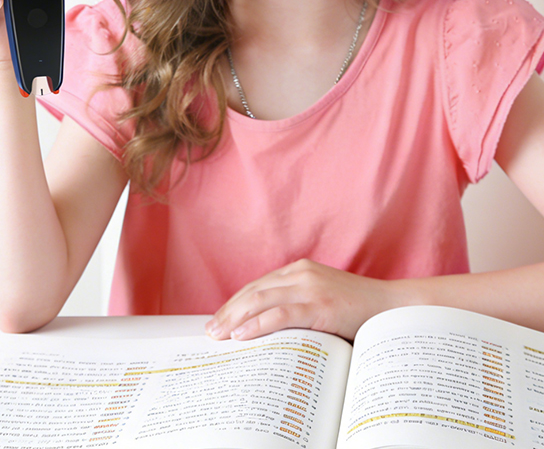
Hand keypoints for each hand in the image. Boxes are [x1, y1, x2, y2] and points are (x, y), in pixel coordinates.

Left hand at [205, 259, 401, 341]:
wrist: (394, 308)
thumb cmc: (359, 311)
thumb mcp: (323, 301)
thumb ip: (298, 307)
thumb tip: (266, 330)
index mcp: (299, 271)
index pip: (256, 286)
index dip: (234, 304)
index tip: (218, 320)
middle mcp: (301, 274)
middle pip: (253, 291)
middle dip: (228, 311)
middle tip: (210, 331)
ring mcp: (310, 287)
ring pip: (261, 300)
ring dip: (235, 318)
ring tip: (219, 334)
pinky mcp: (320, 305)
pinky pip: (281, 314)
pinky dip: (258, 324)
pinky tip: (243, 334)